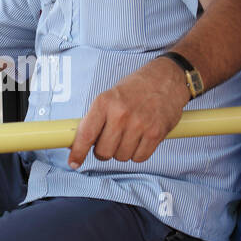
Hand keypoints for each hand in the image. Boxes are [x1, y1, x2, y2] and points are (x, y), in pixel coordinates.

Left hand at [68, 59, 190, 167]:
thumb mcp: (110, 96)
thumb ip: (95, 119)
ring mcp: (139, 125)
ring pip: (121, 157)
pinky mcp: (156, 133)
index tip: (73, 162)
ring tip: (129, 134)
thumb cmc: (135, 88)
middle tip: (110, 140)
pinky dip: (138, 153)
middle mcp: (121, 114)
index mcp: (104, 102)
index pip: (86, 134)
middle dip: (104, 151)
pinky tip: (141, 138)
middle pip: (103, 152)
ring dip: (123, 151)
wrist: (167, 78)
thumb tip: (78, 142)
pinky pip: (139, 158)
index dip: (78, 152)